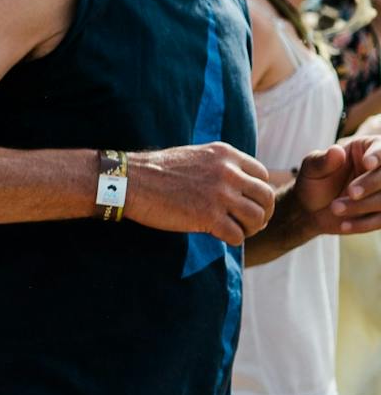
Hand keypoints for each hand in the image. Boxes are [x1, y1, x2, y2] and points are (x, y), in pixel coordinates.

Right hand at [124, 142, 274, 244]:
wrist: (129, 182)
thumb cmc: (156, 171)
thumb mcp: (195, 156)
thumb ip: (219, 166)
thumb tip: (236, 184)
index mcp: (225, 154)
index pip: (263, 175)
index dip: (259, 192)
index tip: (249, 203)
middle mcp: (227, 172)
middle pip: (266, 197)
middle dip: (263, 213)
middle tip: (252, 223)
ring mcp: (220, 195)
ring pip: (257, 217)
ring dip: (251, 229)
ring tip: (238, 231)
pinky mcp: (209, 217)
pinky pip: (237, 235)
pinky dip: (233, 240)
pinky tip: (221, 237)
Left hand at [296, 136, 380, 236]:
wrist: (310, 209)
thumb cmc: (312, 182)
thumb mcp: (311, 169)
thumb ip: (322, 161)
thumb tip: (336, 151)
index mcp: (368, 149)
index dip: (379, 156)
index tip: (368, 163)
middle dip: (371, 184)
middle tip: (351, 192)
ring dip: (363, 206)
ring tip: (335, 208)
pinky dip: (364, 224)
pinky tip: (344, 225)